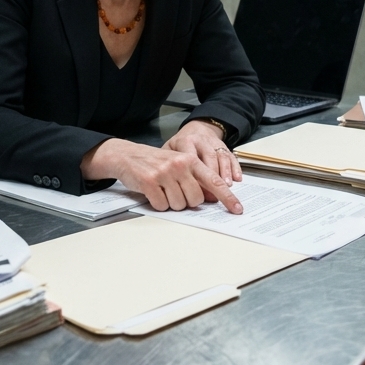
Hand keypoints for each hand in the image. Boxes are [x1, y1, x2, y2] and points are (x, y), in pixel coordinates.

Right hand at [80, 137, 242, 213]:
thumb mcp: (179, 163)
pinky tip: (152, 192)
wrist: (128, 155)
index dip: (227, 197)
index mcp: (190, 159)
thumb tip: (211, 198)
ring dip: (171, 203)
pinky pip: (161, 205)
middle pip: (196, 199)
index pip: (214, 181)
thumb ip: (195, 177)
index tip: (237, 209)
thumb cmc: (156, 162)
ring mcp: (164, 173)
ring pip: (179, 205)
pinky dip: (157, 204)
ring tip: (162, 190)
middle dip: (186, 202)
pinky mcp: (149, 182)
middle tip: (175, 192)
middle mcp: (179, 165)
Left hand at [165, 120, 242, 187]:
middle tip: (214, 195)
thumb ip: (171, 169)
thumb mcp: (168, 153)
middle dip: (213, 177)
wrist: (194, 131)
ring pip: (222, 156)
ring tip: (227, 187)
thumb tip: (178, 193)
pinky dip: (235, 168)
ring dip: (225, 173)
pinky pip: (232, 156)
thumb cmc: (178, 147)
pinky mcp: (225, 146)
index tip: (197, 192)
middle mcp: (201, 140)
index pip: (191, 159)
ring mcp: (214, 142)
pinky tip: (237, 179)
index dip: (195, 177)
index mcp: (185, 142)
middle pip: (209, 157)